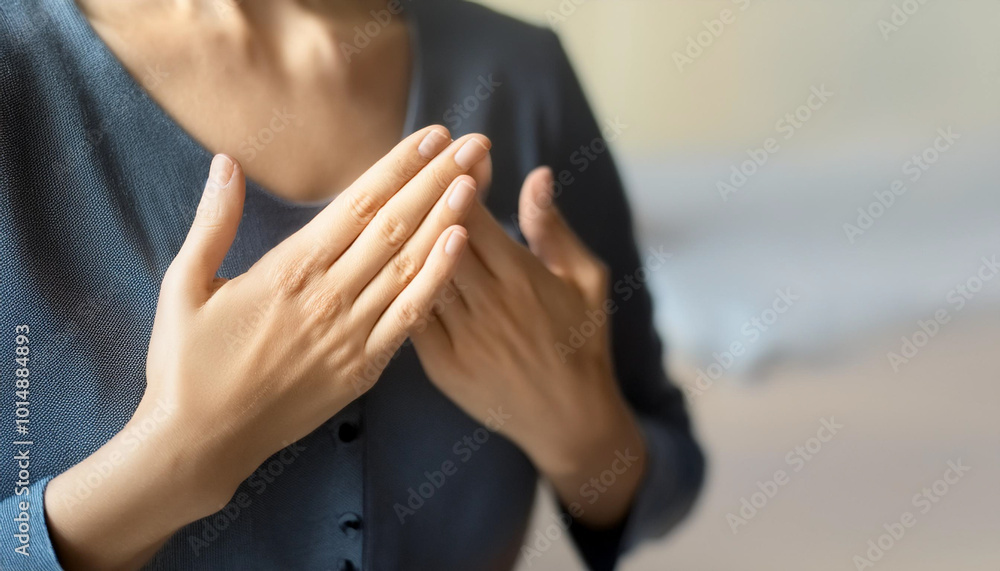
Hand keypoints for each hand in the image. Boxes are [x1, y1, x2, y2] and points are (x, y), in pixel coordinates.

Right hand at [145, 127, 489, 496]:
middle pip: (395, 225)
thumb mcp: (184, 285)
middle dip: (437, 179)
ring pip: (409, 265)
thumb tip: (225, 164)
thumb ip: (212, 223)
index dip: (398, 166)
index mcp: (288, 269)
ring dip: (447, 219)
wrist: (200, 443)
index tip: (432, 136)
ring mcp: (350, 334)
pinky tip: (460, 247)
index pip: (357, 204)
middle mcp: (328, 296)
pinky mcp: (363, 369)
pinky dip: (436, 280)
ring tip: (477, 181)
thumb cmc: (185, 364)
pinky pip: (409, 319)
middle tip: (475, 144)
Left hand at [411, 167, 646, 526]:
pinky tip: (384, 261)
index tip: (447, 158)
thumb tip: (538, 174)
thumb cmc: (583, 341)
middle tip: (409, 171)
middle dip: (424, 202)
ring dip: (404, 240)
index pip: (475, 218)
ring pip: (418, 275)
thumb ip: (554, 229)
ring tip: (388, 208)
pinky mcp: (441, 364)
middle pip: (439, 240)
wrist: (570, 420)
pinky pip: (410, 315)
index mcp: (523, 278)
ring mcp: (461, 336)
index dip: (457, 183)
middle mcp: (489, 305)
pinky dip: (397, 286)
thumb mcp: (585, 280)